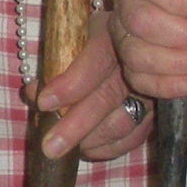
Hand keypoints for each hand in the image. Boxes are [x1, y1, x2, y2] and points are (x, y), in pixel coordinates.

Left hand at [30, 9, 153, 160]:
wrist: (130, 42)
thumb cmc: (89, 41)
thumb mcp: (72, 38)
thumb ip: (53, 64)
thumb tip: (31, 94)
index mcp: (111, 36)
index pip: (94, 62)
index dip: (70, 85)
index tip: (43, 102)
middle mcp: (135, 62)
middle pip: (107, 97)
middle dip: (75, 126)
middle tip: (50, 147)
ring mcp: (149, 89)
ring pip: (123, 122)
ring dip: (90, 140)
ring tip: (65, 150)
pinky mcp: (155, 112)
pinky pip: (134, 137)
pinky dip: (108, 148)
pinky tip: (87, 150)